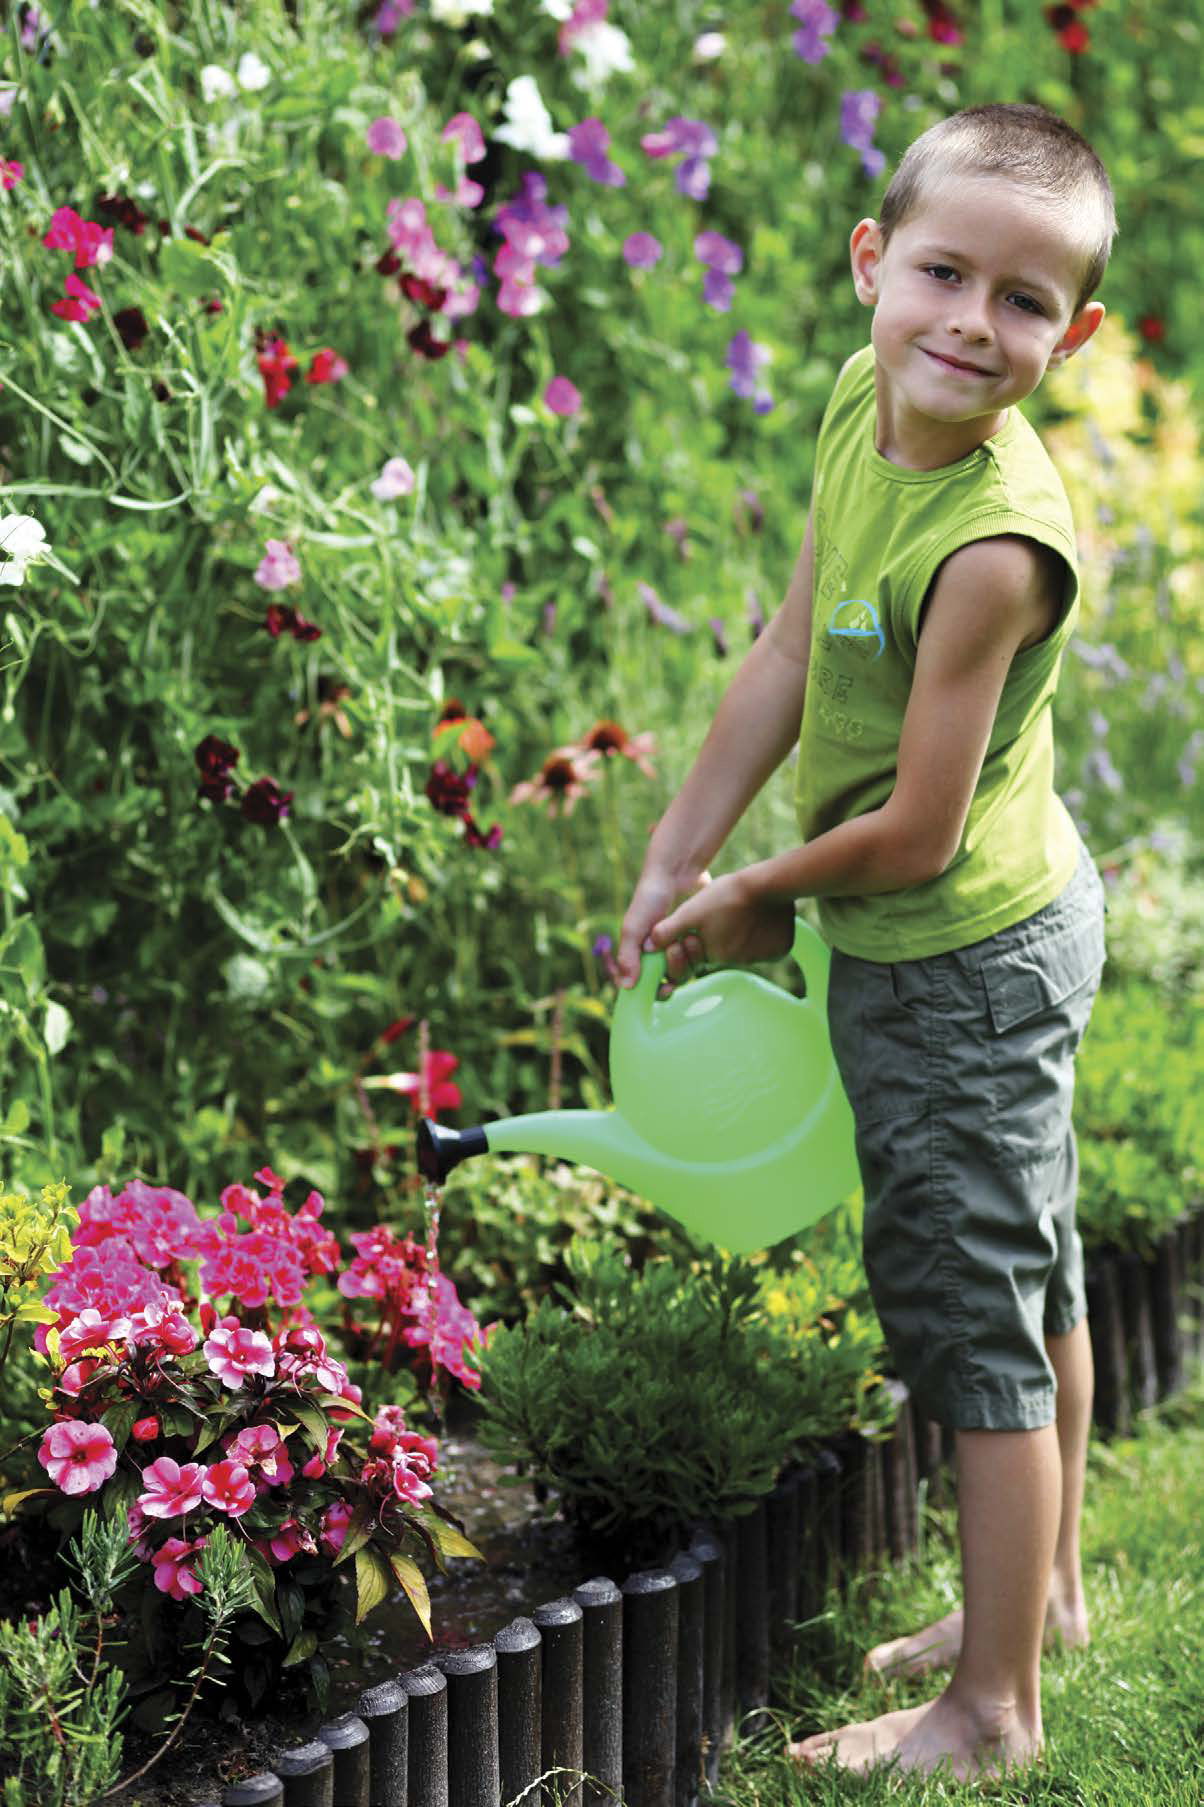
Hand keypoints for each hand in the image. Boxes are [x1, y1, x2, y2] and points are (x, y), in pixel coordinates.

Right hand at [616, 867, 711, 988]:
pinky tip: (693, 944)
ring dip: (680, 965)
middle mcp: (653, 953)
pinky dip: (693, 956)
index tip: (656, 991)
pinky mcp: (691, 942)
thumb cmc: (649, 899)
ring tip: (682, 946)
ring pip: (678, 972)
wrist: (677, 873)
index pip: (634, 982)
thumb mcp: (634, 927)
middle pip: (659, 981)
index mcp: (634, 951)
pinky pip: (694, 960)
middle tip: (671, 984)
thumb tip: (626, 987)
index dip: (642, 991)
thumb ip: (629, 956)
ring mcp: (673, 948)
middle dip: (666, 981)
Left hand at [645, 870, 795, 984]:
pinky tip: (758, 914)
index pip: (700, 955)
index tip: (694, 928)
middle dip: (715, 936)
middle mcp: (739, 961)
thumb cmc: (726, 895)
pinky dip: (761, 933)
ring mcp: (761, 957)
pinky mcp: (779, 950)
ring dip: (738, 933)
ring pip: (743, 947)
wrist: (768, 885)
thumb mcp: (691, 911)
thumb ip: (670, 931)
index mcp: (715, 955)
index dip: (694, 942)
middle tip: (720, 912)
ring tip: (737, 909)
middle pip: (721, 951)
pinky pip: (765, 945)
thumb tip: (649, 947)